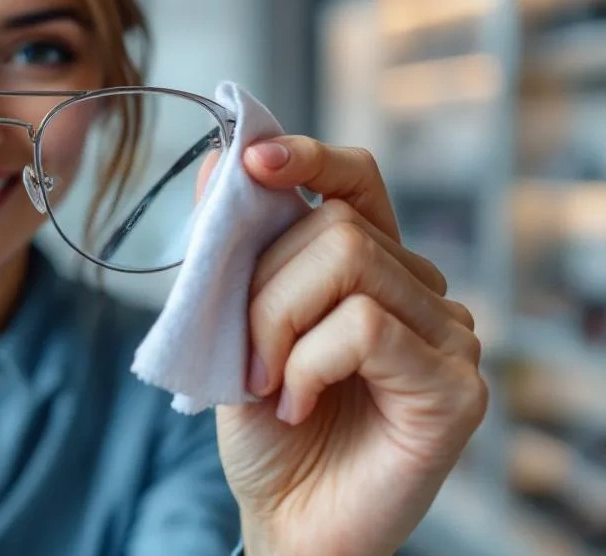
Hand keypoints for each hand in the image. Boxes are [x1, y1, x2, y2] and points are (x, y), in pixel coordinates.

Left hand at [214, 136, 488, 555]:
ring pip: (350, 267)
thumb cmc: (265, 431)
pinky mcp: (456, 388)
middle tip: (242, 352)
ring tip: (265, 382)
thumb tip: (221, 161)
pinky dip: (307, 363)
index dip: (311, 158)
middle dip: (263, 283)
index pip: (358, 182)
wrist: (286, 523)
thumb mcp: (233, 330)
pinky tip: (295, 404)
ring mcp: (449, 339)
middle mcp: (422, 295)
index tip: (254, 161)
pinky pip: (366, 328)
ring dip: (276, 324)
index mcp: (372, 271)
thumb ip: (234, 254)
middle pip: (338, 225)